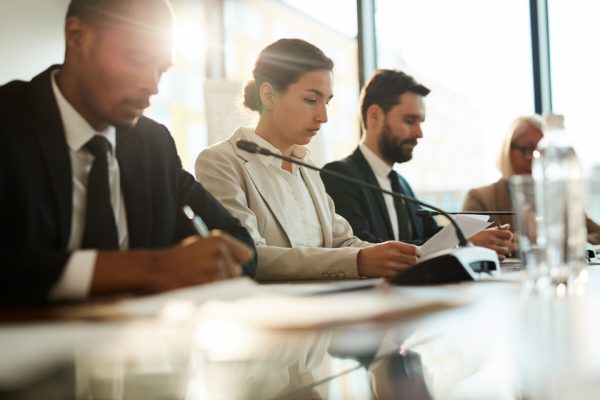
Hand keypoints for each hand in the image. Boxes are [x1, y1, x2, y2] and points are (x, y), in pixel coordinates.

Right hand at [92, 230, 252, 295]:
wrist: (155, 270)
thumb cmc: (177, 260)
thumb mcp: (200, 246)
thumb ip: (221, 252)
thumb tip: (241, 265)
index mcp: (218, 239)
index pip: (246, 254)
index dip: (238, 262)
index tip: (232, 266)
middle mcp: (219, 251)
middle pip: (237, 273)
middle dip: (226, 277)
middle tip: (206, 277)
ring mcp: (214, 269)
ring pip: (228, 285)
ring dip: (217, 287)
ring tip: (197, 281)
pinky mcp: (208, 285)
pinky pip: (219, 294)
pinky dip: (210, 295)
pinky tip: (196, 289)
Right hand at [357, 241, 420, 277]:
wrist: (360, 260)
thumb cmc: (375, 252)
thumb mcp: (387, 246)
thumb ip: (400, 248)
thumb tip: (416, 251)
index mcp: (393, 245)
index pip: (413, 249)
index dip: (419, 253)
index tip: (419, 255)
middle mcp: (392, 254)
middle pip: (413, 260)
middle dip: (415, 262)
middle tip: (413, 262)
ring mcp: (389, 265)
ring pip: (408, 269)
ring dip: (409, 269)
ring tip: (407, 267)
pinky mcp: (386, 273)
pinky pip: (400, 275)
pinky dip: (402, 274)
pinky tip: (400, 272)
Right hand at [469, 225, 512, 260]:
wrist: (462, 245)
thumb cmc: (473, 238)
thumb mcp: (484, 231)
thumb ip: (497, 229)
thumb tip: (507, 226)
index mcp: (491, 233)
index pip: (508, 234)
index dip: (508, 236)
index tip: (505, 237)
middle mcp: (492, 240)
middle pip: (507, 243)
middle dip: (504, 243)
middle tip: (498, 243)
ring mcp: (491, 249)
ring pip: (506, 250)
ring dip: (502, 250)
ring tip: (495, 249)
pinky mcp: (490, 256)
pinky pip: (502, 257)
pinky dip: (500, 256)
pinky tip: (494, 253)